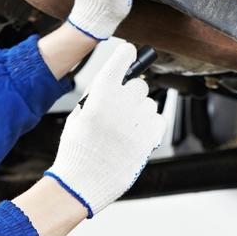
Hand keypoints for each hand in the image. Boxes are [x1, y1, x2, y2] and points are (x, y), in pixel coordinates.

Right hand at [44, 41, 164, 216]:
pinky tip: (136, 136)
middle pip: (139, 85)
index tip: (129, 52)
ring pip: (149, 104)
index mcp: (100, 94)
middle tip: (120, 109)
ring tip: (124, 130)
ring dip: (140, 112)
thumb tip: (117, 80)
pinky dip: (150, 126)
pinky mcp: (149, 139)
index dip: (126, 54)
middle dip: (131, 94)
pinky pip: (159, 120)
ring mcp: (137, 122)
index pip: (122, 59)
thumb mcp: (79, 115)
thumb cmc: (77, 149)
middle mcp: (121, 104)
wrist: (81, 182)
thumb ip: (98, 95)